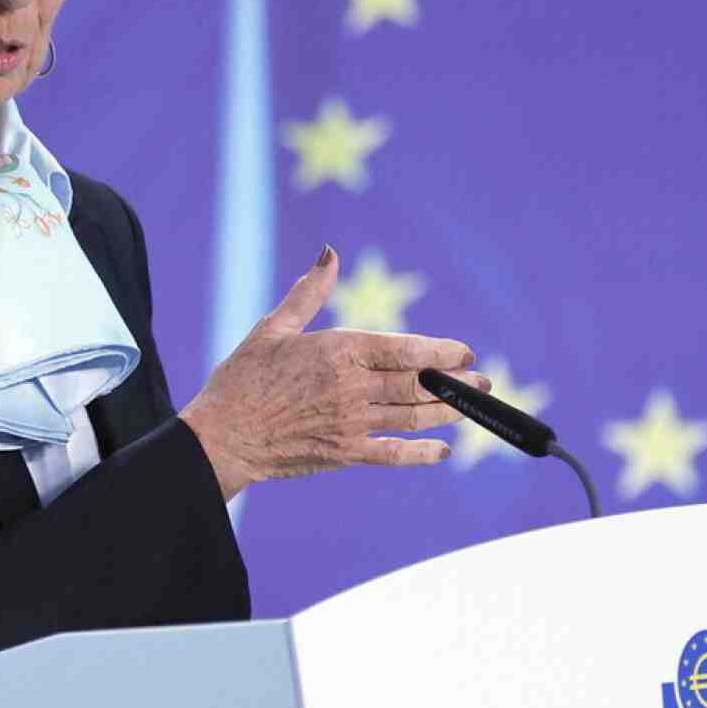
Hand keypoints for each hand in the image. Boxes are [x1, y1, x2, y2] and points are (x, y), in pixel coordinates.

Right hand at [179, 246, 490, 500]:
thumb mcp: (274, 326)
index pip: (405, 349)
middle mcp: (351, 387)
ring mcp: (350, 423)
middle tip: (484, 381)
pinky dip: (420, 453)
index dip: (441, 352)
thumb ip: (310, 292)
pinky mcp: (344, 454)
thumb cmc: (243, 377)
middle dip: (456, 383)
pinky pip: (392, 454)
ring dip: (448, 413)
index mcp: (338, 350)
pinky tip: (442, 451)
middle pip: (418, 384)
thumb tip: (330, 253)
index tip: (465, 352)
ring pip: (413, 417)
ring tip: (473, 408)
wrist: (221, 436)